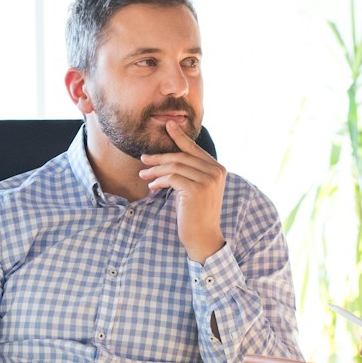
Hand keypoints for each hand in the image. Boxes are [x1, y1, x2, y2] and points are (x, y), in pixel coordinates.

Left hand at [140, 120, 227, 262]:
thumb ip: (190, 171)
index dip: (180, 136)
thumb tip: (169, 158)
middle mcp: (216, 172)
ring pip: (174, 166)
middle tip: (143, 159)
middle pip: (181, 157)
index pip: (194, 149)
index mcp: (218, 169)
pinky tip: (152, 186)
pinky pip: (172, 178)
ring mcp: (208, 180)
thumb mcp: (196, 188)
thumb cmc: (196, 213)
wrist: (203, 237)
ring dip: (155, 170)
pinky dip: (159, 181)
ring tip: (143, 175)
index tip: (168, 125)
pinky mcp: (197, 190)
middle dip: (159, 157)